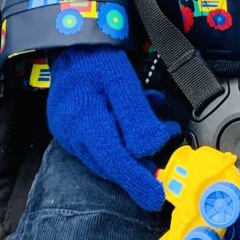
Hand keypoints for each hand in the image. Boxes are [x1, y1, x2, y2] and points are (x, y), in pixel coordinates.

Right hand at [46, 45, 179, 210]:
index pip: (114, 161)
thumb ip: (136, 114)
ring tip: (161, 127)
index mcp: (84, 122)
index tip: (156, 198)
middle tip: (168, 149)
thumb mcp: (122, 78)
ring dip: (137, 146)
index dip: (136, 181)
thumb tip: (151, 147)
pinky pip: (103, 141)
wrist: (71, 41)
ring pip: (109, 153)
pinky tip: (142, 117)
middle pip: (111, 162)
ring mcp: (71, 134)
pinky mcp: (75, 129)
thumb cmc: (96, 56)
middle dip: (142, 163)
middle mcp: (73, 134)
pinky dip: (125, 136)